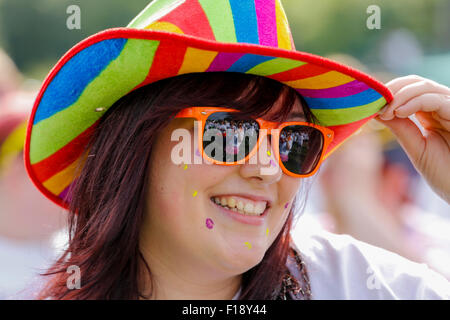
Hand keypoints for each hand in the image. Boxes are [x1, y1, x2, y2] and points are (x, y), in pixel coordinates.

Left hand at [376, 75, 449, 203]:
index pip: (409, 90)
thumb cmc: (445, 173)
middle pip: (416, 83)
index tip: (370, 104)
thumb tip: (377, 111)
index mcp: (432, 114)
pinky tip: (398, 113)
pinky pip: (435, 99)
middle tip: (375, 103)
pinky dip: (414, 102)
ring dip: (399, 96)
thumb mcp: (416, 147)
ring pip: (424, 87)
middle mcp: (444, 107)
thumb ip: (401, 128)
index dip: (389, 93)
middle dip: (392, 90)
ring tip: (385, 112)